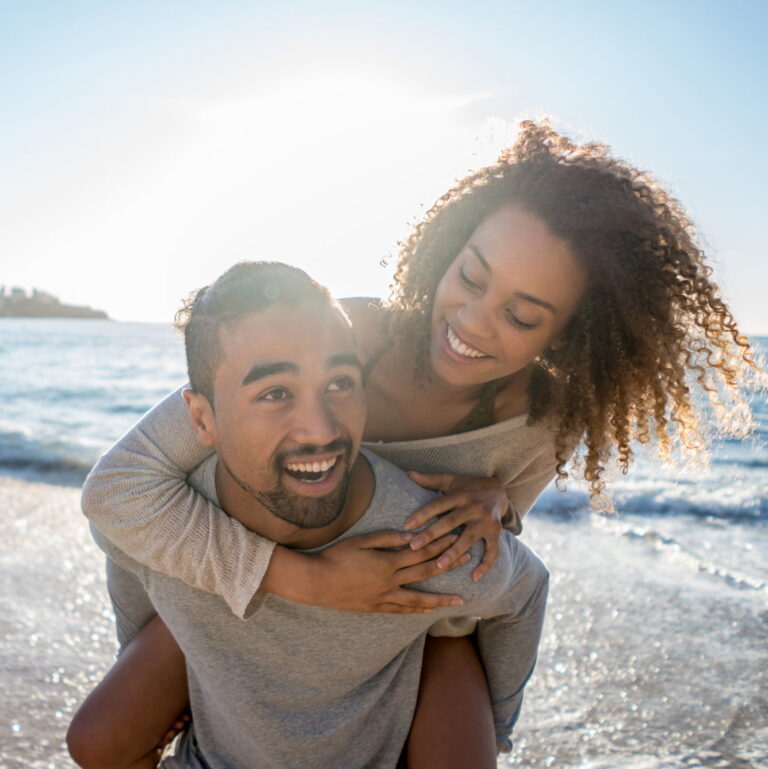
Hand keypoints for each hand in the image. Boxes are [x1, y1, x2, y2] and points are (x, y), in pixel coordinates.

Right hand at [310, 529, 469, 612]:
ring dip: (440, 598)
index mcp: (388, 562)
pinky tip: (429, 610)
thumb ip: (387, 538)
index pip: (421, 552)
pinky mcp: (376, 607)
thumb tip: (411, 535)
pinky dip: (417, 610)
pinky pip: (402, 610)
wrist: (316, 582)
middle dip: (448, 564)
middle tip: (467, 558)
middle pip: (425, 572)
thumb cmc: (336, 557)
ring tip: (458, 600)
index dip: (440, 544)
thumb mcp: (361, 541)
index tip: (455, 537)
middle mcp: (390, 582)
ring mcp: (384, 597)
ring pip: (418, 598)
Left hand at [404, 472, 507, 580]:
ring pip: (468, 538)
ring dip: (454, 552)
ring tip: (439, 565)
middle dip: (432, 535)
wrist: (498, 490)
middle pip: (450, 522)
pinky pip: (493, 551)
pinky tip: (474, 578)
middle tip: (414, 547)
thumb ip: (429, 480)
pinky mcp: (495, 533)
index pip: (438, 504)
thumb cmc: (467, 487)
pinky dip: (485, 565)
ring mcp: (485, 521)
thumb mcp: (450, 481)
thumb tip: (408, 474)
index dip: (422, 514)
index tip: (407, 525)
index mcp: (460, 494)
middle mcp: (473, 507)